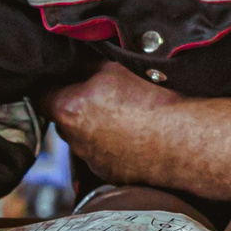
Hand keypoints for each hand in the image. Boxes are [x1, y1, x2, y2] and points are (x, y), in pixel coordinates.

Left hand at [46, 63, 230, 203]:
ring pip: (86, 137)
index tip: (63, 73)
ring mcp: (95, 162)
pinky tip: (138, 134)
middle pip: (64, 115)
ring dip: (97, 125)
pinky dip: (116, 144)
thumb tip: (74, 54)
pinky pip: (106, 155)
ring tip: (126, 113)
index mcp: (69, 109)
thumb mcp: (116, 66)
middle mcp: (75, 141)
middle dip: (77, 102)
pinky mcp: (115, 176)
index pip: (40, 92)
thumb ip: (87, 62)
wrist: (190, 141)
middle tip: (100, 89)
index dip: (51, 80)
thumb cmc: (156, 100)